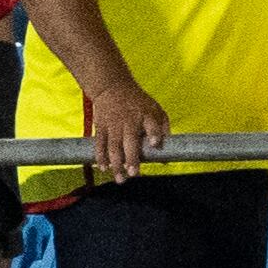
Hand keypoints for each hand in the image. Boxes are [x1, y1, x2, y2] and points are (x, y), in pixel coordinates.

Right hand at [79, 67, 164, 187]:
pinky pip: (100, 145)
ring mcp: (114, 126)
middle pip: (130, 142)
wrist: (112, 89)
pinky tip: (103, 168)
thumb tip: (168, 148)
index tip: (155, 144)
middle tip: (134, 174)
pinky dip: (101, 157)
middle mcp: (130, 121)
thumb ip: (163, 126)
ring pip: (114, 148)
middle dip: (132, 159)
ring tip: (120, 178)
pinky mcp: (101, 128)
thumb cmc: (137, 102)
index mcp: (146, 115)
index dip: (154, 134)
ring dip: (116, 164)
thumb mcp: (155, 108)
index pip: (152, 124)